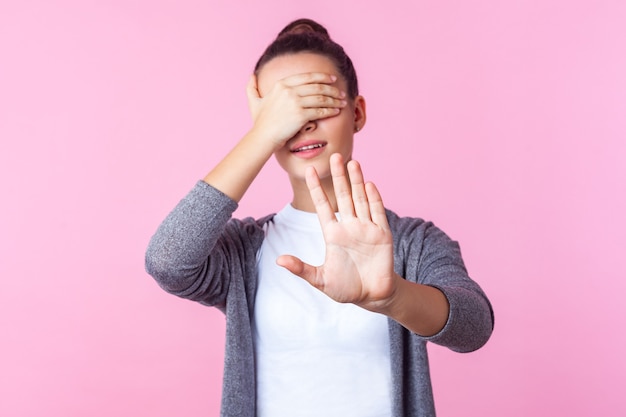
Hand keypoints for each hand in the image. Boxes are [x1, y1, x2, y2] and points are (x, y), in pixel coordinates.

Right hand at [246, 73, 346, 147]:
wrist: (263, 136)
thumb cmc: (260, 122)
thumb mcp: (254, 101)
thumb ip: (252, 87)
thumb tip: (252, 76)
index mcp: (281, 84)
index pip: (308, 76)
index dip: (322, 77)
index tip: (332, 79)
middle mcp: (289, 90)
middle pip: (317, 86)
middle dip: (332, 89)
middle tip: (341, 92)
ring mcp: (295, 102)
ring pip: (321, 98)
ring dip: (334, 99)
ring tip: (342, 102)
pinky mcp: (301, 115)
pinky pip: (320, 111)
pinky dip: (331, 110)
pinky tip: (337, 111)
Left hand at [277, 153, 398, 311]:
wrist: (371, 297)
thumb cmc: (345, 288)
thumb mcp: (320, 280)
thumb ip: (301, 269)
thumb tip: (279, 260)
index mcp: (333, 234)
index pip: (323, 206)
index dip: (316, 188)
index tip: (309, 170)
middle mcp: (349, 227)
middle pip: (343, 196)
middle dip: (338, 176)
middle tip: (335, 155)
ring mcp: (366, 229)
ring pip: (360, 200)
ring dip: (357, 181)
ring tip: (353, 162)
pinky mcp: (382, 235)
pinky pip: (377, 213)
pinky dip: (374, 199)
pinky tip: (369, 185)